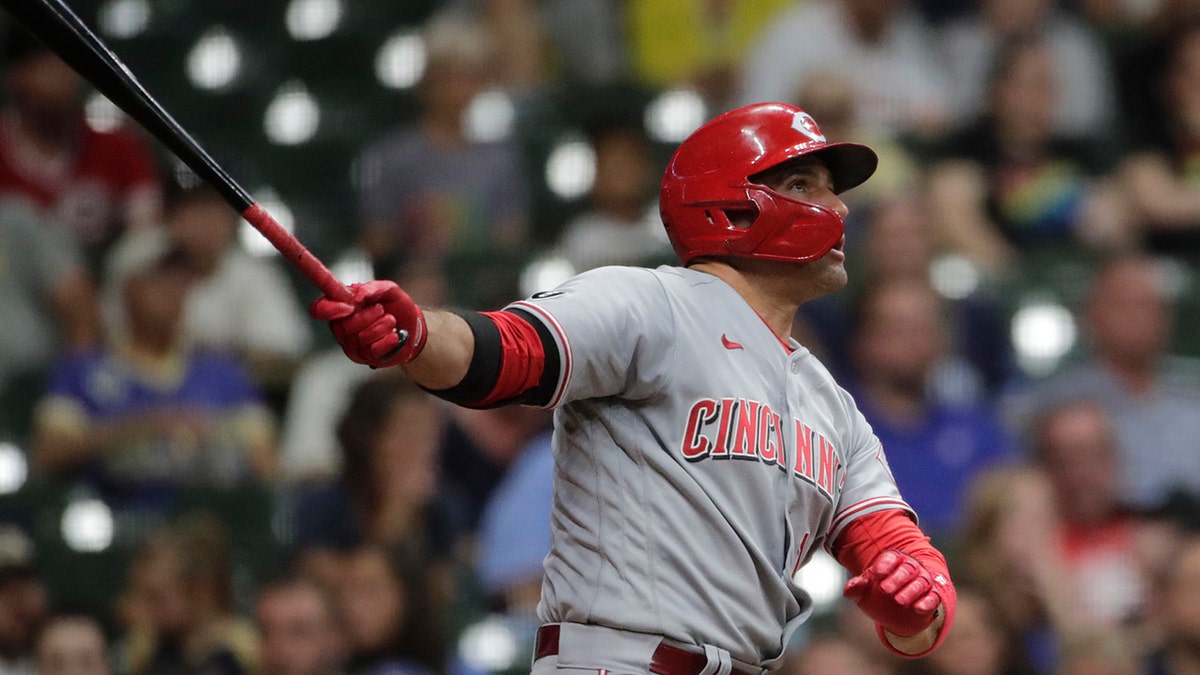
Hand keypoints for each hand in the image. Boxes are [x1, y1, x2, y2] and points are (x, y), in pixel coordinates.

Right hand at [309, 280, 426, 367]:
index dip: (329, 309)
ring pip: (359, 338)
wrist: (413, 326)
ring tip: (391, 321)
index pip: (319, 309)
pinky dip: (387, 340)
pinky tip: (394, 335)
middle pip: (342, 326)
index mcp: (341, 307)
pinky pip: (372, 351)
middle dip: (366, 317)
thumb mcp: (389, 290)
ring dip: (381, 326)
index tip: (349, 306)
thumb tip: (357, 296)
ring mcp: (351, 344)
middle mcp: (341, 327)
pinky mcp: (365, 357)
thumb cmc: (395, 306)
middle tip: (381, 309)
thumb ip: (373, 288)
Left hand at [843, 549, 943, 637]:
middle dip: (897, 578)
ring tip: (899, 601)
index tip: (876, 574)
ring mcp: (922, 582)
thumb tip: (851, 586)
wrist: (894, 615)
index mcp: (893, 562)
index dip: (884, 564)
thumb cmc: (877, 597)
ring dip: (911, 590)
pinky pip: (933, 597)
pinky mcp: (931, 598)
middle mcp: (910, 569)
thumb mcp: (863, 593)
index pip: (891, 557)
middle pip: (907, 569)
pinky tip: (918, 608)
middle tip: (884, 590)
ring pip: (921, 582)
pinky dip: (927, 602)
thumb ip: (856, 588)